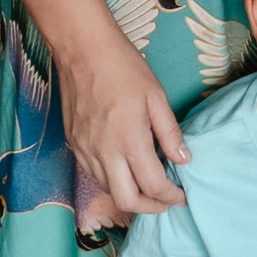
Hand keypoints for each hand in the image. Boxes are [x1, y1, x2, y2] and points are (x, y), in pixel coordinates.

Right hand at [56, 31, 189, 215]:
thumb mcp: (156, 96)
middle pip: (126, 201)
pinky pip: (93, 175)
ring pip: (108, 190)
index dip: (171, 196)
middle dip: (151, 207)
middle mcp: (104, 152)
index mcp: (129, 140)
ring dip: (131, 195)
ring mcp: (84, 150)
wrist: (82, 49)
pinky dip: (113, 181)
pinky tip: (126, 169)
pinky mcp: (73, 145)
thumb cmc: (123, 67)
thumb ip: (170, 133)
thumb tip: (184, 160)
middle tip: (167, 200)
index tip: (182, 194)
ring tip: (149, 186)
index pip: (152, 186)